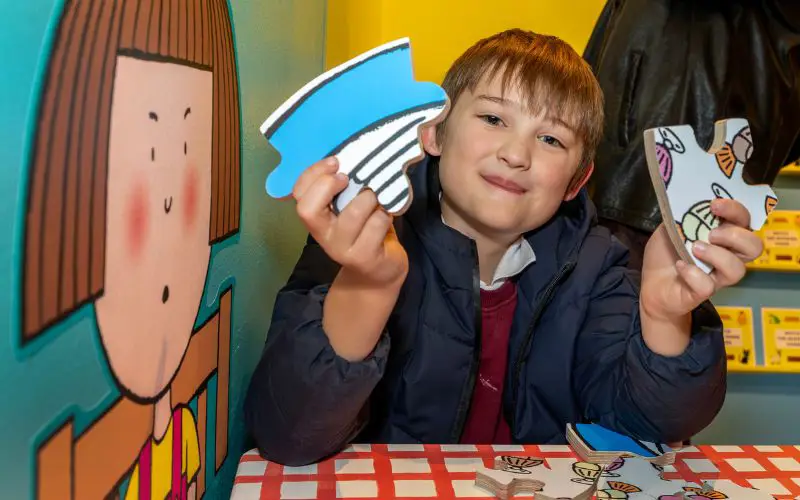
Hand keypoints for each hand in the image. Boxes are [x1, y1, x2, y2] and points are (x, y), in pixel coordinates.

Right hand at [293, 157, 408, 287]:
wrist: (379, 272)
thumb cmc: (365, 231)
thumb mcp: (349, 208)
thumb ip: (343, 189)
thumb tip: (350, 155)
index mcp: (317, 219)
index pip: (299, 195)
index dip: (314, 174)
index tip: (336, 162)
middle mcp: (324, 236)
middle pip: (309, 209)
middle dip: (329, 186)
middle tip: (349, 179)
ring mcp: (343, 249)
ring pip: (354, 211)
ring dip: (371, 197)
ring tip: (377, 198)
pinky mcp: (365, 257)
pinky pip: (377, 223)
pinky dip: (387, 213)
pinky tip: (389, 215)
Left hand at [639, 198, 762, 353]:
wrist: (651, 284)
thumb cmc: (666, 254)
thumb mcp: (671, 226)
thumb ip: (683, 214)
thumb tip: (688, 198)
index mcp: (723, 236)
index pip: (744, 221)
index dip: (735, 210)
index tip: (714, 204)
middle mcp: (727, 256)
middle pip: (754, 246)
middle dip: (735, 235)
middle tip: (711, 233)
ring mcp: (716, 277)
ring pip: (737, 270)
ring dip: (717, 255)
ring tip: (695, 248)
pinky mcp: (701, 293)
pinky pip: (708, 286)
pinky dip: (692, 274)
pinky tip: (680, 266)